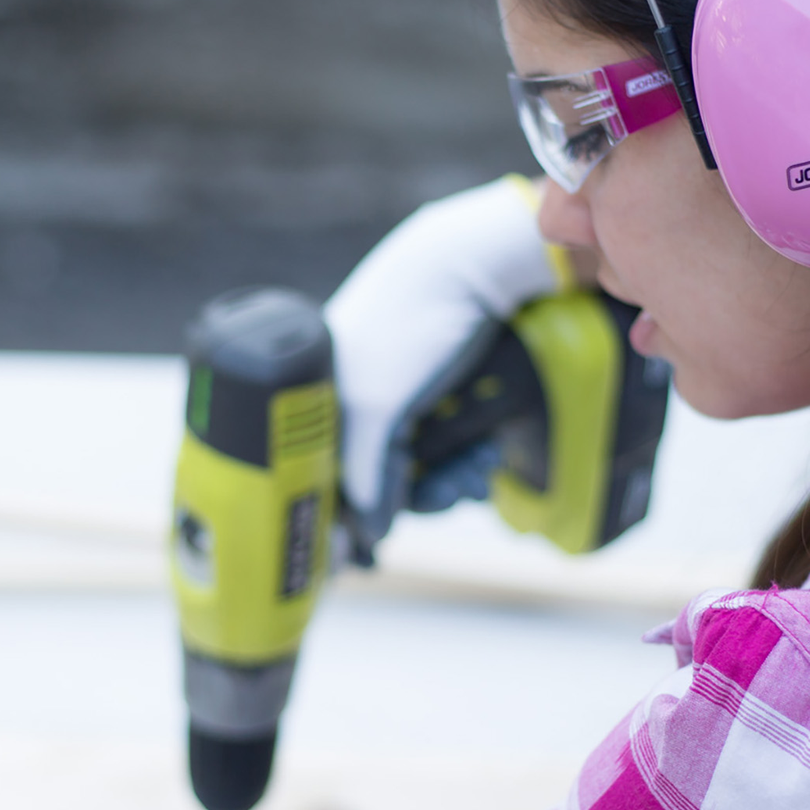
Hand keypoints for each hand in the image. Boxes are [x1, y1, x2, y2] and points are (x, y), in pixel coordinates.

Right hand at [325, 175, 572, 550]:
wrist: (474, 263)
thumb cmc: (412, 323)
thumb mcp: (380, 404)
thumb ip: (366, 471)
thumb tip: (366, 533)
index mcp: (320, 398)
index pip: (327, 474)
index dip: (356, 510)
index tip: (380, 546)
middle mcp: (353, 397)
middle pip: (379, 474)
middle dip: (425, 490)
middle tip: (460, 491)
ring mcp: (395, 392)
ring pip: (418, 461)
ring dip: (451, 476)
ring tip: (483, 469)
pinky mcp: (435, 388)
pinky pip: (443, 441)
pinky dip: (465, 454)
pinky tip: (488, 452)